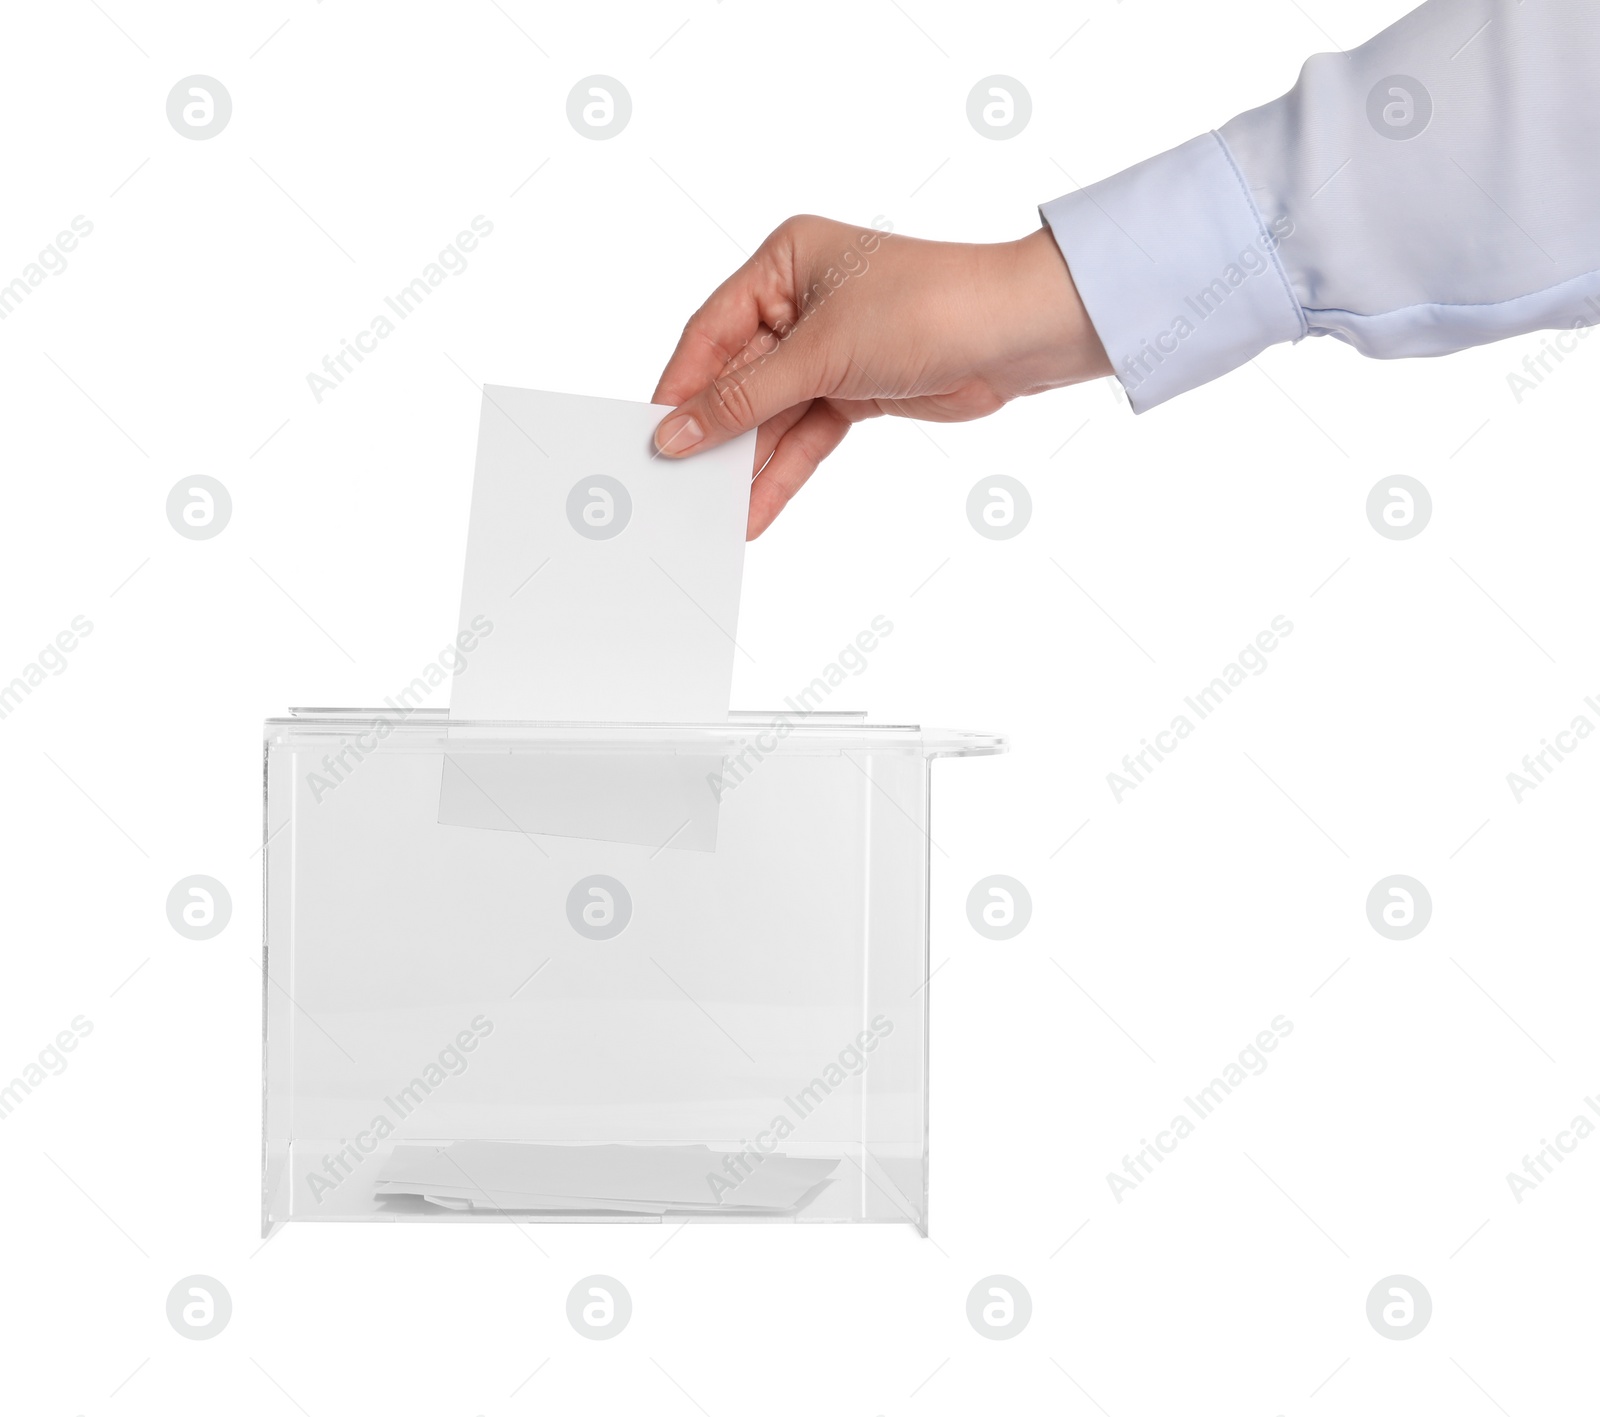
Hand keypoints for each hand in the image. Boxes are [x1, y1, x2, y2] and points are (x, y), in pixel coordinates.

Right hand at [651, 215, 1110, 537]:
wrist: (1016, 336)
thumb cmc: (928, 307)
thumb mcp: (819, 353)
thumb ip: (743, 399)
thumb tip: (677, 431)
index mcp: (784, 262)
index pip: (711, 331)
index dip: (681, 386)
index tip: (653, 435)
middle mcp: (801, 300)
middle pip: (739, 378)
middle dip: (714, 432)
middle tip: (677, 482)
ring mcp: (827, 349)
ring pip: (771, 415)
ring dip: (746, 462)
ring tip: (712, 509)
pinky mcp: (853, 389)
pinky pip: (804, 436)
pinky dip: (782, 471)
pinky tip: (755, 507)